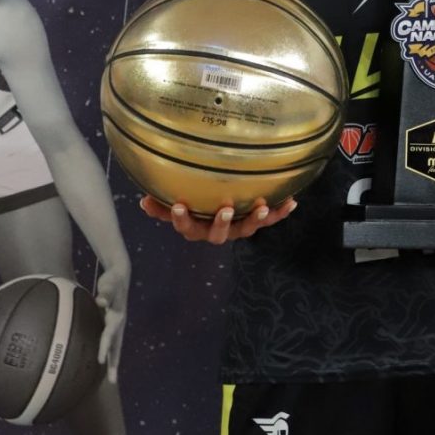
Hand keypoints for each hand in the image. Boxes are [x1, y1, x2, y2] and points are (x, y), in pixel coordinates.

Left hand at [95, 259, 129, 382]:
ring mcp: (117, 325)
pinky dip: (110, 352)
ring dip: (114, 361)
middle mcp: (119, 323)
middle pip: (116, 346)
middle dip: (114, 363)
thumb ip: (106, 292)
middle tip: (113, 380)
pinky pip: (111, 342)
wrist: (120, 276)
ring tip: (113, 378)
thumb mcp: (110, 283)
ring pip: (115, 346)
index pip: (110, 335)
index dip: (105, 347)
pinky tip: (105, 361)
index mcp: (118, 316)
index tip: (100, 361)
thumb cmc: (113, 280)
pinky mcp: (112, 324)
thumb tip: (102, 302)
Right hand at [138, 194, 296, 245]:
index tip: (179, 205)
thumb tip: (143, 200)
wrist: (223, 213)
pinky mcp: (256, 222)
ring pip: (246, 229)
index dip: (181, 219)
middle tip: (224, 209)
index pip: (186, 227)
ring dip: (255, 219)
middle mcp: (218, 232)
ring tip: (262, 206)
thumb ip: (162, 207)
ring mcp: (238, 229)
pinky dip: (281, 212)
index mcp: (197, 228)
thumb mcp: (179, 207)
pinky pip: (269, 219)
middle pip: (218, 234)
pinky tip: (292, 202)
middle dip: (221, 222)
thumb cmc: (196, 206)